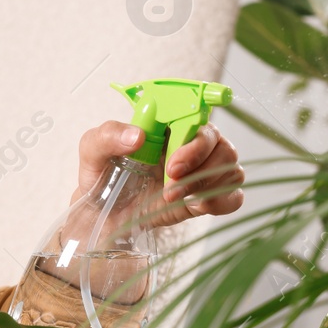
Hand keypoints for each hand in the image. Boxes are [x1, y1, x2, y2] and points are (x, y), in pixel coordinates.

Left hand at [74, 120, 245, 228]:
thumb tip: (136, 135)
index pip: (196, 111)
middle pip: (218, 141)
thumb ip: (108, 136)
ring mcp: (202, 171)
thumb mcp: (92, 150)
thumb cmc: (102, 176)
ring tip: (171, 195)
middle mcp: (191, 143)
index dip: (194, 126)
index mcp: (168, 124)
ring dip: (205, 183)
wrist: (104, 217)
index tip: (175, 152)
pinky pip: (234, 195)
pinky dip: (220, 200)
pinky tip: (194, 205)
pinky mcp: (208, 197)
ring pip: (230, 167)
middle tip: (171, 175)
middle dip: (198, 159)